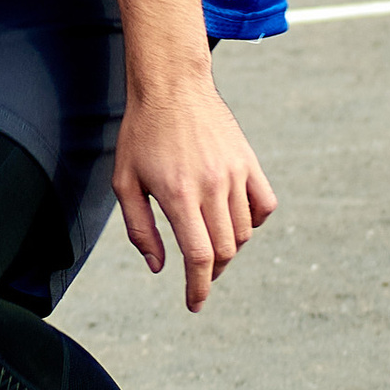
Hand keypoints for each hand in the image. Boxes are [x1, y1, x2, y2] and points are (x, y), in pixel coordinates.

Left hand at [114, 73, 275, 309]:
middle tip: (198, 273)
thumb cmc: (141, 134)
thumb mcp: (125, 182)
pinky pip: (264, 205)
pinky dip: (254, 221)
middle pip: (226, 250)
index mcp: (179, 195)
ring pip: (245, 232)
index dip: (199, 288)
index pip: (199, 257)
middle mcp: (212, 186)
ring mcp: (234, 173)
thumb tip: (160, 268)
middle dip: (212, 272)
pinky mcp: (248, 161)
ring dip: (229, 248)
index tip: (195, 304)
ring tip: (209, 241)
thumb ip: (140, 229)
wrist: (171, 85)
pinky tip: (235, 220)